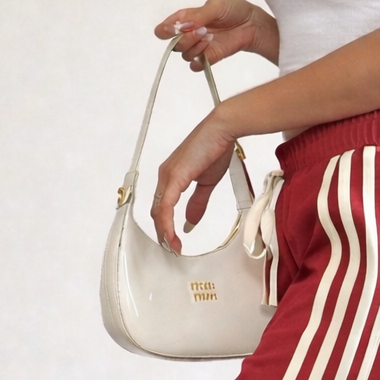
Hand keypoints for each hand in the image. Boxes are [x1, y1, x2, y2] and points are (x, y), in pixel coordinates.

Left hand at [150, 111, 235, 254]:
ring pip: (159, 210)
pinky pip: (166, 205)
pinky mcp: (174, 176)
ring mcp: (168, 175)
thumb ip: (197, 203)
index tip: (174, 243)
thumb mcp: (206, 183)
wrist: (222, 130)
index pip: (163, 208)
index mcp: (171, 177)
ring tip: (172, 246)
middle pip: (157, 211)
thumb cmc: (215, 148)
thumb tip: (189, 222)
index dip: (165, 227)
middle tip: (172, 249)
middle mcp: (165, 176)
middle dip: (163, 233)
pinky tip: (171, 234)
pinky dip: (167, 222)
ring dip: (164, 231)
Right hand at [155, 0, 278, 69]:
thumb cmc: (233, 11)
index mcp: (187, 18)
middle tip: (202, 30)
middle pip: (175, 44)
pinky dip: (199, 62)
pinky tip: (207, 51)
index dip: (165, 30)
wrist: (251, 24)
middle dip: (186, 38)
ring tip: (210, 37)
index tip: (172, 29)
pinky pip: (195, 66)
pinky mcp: (209, 58)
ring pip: (185, 55)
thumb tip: (183, 26)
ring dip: (195, 47)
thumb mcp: (215, 6)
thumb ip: (198, 16)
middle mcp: (190, 34)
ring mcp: (199, 47)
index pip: (166, 27)